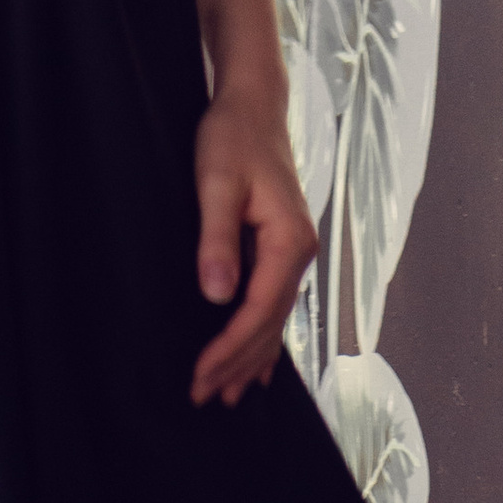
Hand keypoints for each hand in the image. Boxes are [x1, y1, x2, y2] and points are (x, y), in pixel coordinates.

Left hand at [188, 79, 317, 408]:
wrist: (254, 104)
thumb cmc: (232, 137)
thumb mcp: (215, 183)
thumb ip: (217, 239)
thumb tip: (216, 295)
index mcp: (290, 241)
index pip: (259, 310)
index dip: (230, 348)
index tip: (201, 375)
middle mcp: (301, 252)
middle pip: (270, 323)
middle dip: (237, 363)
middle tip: (204, 397)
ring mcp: (296, 251)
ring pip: (275, 318)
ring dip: (251, 357)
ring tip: (228, 394)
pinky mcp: (283, 247)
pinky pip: (275, 303)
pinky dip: (263, 335)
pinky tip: (257, 362)